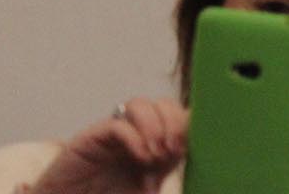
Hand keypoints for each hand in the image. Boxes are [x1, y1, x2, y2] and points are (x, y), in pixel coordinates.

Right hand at [29, 97, 187, 193]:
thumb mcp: (143, 193)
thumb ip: (160, 184)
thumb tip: (195, 181)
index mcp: (154, 143)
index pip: (178, 117)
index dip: (189, 123)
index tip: (191, 144)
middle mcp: (136, 132)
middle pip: (164, 104)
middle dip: (174, 122)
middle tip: (173, 150)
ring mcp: (115, 131)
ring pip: (140, 105)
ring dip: (155, 126)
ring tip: (156, 154)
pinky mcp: (94, 136)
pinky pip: (118, 123)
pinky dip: (134, 137)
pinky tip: (142, 156)